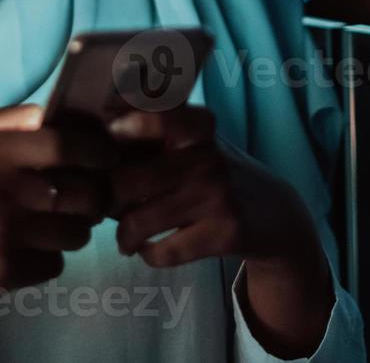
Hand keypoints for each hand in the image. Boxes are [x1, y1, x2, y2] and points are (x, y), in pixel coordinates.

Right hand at [0, 104, 116, 360]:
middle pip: (88, 195)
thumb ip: (16, 117)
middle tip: (85, 197)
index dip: (100, 152)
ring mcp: (8, 235)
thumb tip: (59, 114)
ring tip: (54, 223)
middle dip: (95, 197)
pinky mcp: (9, 271)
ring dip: (75, 230)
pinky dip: (50, 258)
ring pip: (79, 234)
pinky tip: (29, 248)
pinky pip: (57, 264)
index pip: (71, 146)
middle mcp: (6, 192)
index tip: (109, 158)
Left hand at [108, 106, 334, 357]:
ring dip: (124, 236)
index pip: (158, 115)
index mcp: (199, 128)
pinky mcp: (227, 233)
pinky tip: (152, 249)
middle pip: (127, 180)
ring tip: (126, 238)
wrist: (275, 214)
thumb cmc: (215, 174)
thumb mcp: (196, 142)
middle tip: (111, 208)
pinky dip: (148, 255)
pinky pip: (163, 252)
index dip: (125, 124)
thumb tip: (94, 128)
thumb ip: (154, 132)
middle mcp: (209, 157)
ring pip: (138, 221)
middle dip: (109, 200)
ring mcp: (219, 195)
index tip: (110, 134)